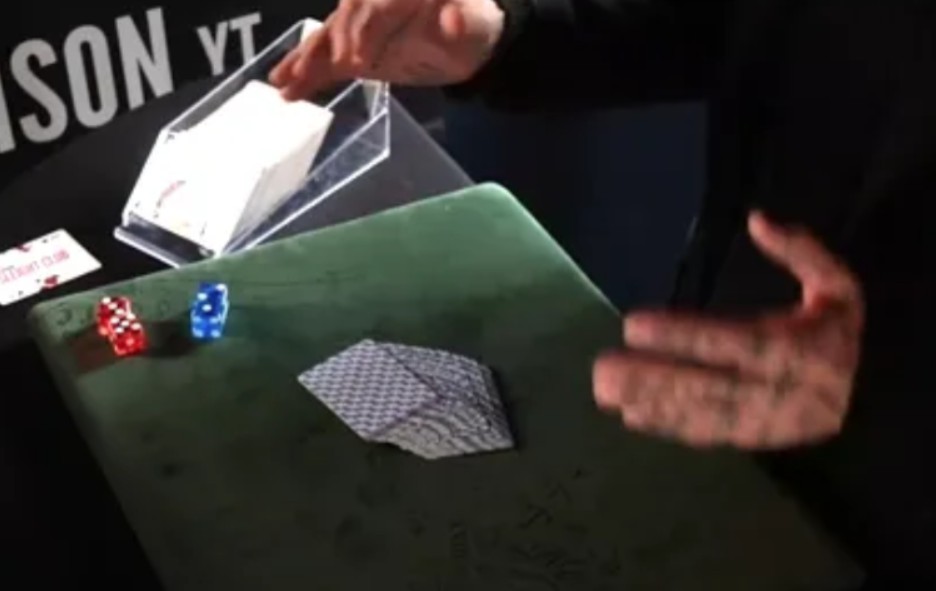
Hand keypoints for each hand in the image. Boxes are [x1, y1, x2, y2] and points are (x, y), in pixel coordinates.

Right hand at [269, 0, 504, 99]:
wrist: (467, 38)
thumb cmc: (472, 29)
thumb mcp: (474, 26)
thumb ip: (460, 23)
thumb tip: (454, 19)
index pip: (381, 4)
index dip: (366, 31)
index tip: (356, 61)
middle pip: (348, 16)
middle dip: (334, 44)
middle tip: (322, 71)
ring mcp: (360, 18)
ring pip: (329, 33)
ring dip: (306, 57)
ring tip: (285, 80)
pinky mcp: (351, 41)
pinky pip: (324, 51)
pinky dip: (305, 68)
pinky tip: (283, 85)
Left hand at [593, 212, 864, 448]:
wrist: (865, 400)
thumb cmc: (837, 333)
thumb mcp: (839, 286)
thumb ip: (803, 252)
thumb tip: (757, 219)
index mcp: (797, 349)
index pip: (733, 342)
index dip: (682, 336)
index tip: (633, 325)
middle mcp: (777, 390)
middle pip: (709, 388)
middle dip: (652, 379)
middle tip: (604, 369)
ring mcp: (762, 420)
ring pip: (701, 415)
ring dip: (651, 404)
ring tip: (605, 392)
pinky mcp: (751, 439)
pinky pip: (707, 435)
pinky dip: (667, 427)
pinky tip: (631, 414)